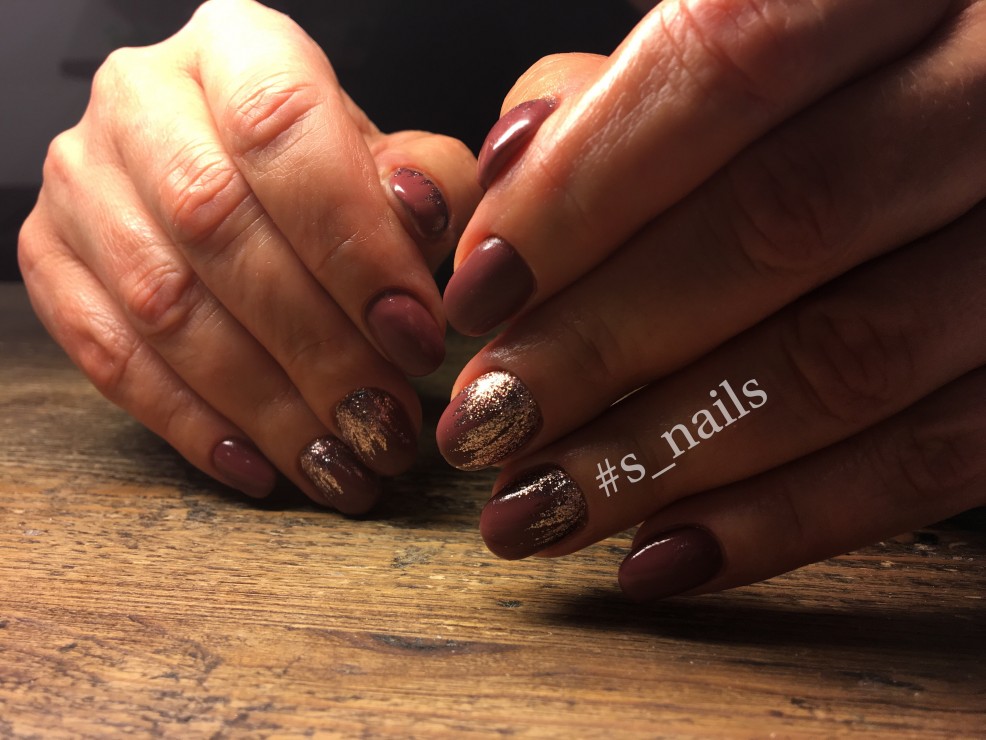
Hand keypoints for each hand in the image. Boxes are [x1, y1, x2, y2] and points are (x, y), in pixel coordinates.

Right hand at [19, 0, 480, 513]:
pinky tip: (261, 464)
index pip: (285, 130)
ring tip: (340, 463)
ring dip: (262, 403)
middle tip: (384, 423)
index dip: (353, 244)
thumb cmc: (327, 172)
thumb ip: (427, 184)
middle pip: (217, 228)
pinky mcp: (52, 259)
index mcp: (236, 49)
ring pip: (164, 306)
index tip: (415, 336)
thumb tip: (417, 213)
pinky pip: (110, 356)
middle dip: (315, 345)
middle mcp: (140, 100)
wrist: (235, 174)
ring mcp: (82, 182)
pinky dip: (192, 423)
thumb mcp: (392, 160)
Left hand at [438, 0, 985, 597]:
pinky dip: (788, 522)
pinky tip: (662, 556)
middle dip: (602, 344)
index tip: (476, 294)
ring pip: (851, 356)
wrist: (976, 130)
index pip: (731, 59)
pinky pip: (938, 458)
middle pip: (778, 225)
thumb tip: (511, 168)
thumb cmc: (835, 86)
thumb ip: (628, 90)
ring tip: (538, 506)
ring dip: (668, 454)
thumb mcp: (750, 38)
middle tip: (485, 422)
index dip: (584, 189)